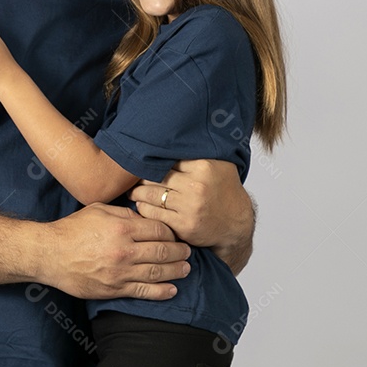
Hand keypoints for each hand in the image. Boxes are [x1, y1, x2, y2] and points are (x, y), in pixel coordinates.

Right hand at [40, 203, 191, 300]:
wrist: (50, 254)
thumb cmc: (73, 229)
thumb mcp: (99, 210)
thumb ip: (125, 214)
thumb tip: (145, 219)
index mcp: (122, 228)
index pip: (158, 230)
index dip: (171, 232)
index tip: (176, 234)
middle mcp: (124, 251)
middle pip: (162, 251)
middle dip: (179, 252)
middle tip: (188, 252)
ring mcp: (120, 272)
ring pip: (157, 272)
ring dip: (175, 271)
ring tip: (186, 269)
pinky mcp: (114, 289)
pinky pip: (143, 292)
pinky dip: (161, 291)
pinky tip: (172, 289)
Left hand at [129, 159, 254, 273]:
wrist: (236, 223)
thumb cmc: (223, 191)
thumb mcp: (217, 165)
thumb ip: (194, 154)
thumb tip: (165, 141)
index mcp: (203, 167)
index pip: (166, 160)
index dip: (152, 161)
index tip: (141, 161)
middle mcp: (197, 186)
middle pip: (156, 177)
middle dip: (140, 177)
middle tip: (130, 177)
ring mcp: (190, 207)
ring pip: (151, 195)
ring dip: (138, 193)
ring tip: (133, 191)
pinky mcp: (184, 225)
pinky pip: (154, 214)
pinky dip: (143, 209)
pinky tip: (141, 205)